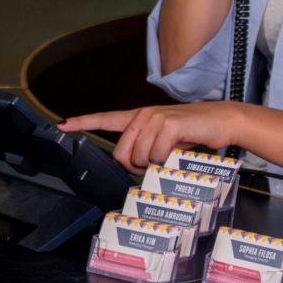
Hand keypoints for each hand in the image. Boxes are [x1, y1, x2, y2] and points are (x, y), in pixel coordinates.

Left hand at [60, 103, 238, 172]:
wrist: (221, 121)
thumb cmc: (192, 134)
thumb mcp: (164, 141)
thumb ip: (145, 148)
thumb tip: (132, 165)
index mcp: (138, 117)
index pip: (105, 118)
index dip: (82, 122)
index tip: (61, 125)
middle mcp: (142, 115)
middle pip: (121, 154)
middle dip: (136, 167)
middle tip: (156, 163)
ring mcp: (155, 118)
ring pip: (139, 157)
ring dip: (154, 165)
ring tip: (170, 155)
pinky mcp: (169, 124)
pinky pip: (157, 155)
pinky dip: (168, 160)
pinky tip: (178, 151)